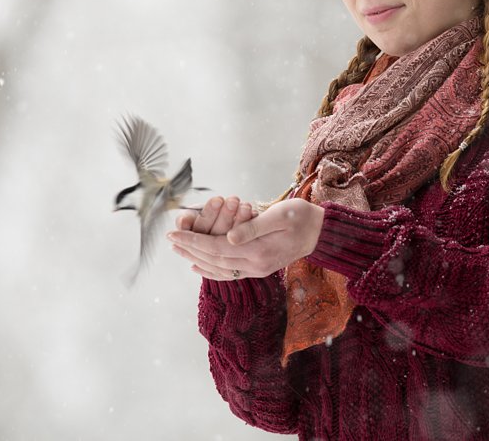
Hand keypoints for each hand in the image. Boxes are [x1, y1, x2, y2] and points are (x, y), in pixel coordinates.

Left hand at [168, 197, 323, 280]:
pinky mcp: (258, 268)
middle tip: (170, 240)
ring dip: (196, 259)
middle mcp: (255, 265)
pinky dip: (211, 270)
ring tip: (179, 250)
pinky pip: (229, 273)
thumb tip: (228, 237)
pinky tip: (199, 265)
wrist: (319, 233)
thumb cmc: (300, 217)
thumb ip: (253, 227)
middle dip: (190, 250)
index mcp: (258, 251)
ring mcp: (256, 269)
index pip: (217, 248)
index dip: (194, 241)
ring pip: (219, 269)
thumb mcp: (280, 215)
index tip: (174, 232)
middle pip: (214, 260)